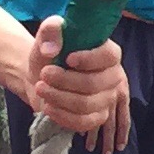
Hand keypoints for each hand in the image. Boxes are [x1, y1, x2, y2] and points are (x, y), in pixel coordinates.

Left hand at [28, 18, 131, 152]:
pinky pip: (83, 122)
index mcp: (108, 53)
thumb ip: (51, 30)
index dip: (90, 59)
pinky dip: (62, 116)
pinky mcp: (97, 117)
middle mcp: (113, 76)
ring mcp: (107, 99)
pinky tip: (48, 107)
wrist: (41, 77)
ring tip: (41, 88)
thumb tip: (51, 49)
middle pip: (94, 84)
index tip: (68, 59)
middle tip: (44, 74)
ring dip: (58, 97)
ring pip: (86, 105)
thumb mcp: (47, 36)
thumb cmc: (50, 53)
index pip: (109, 56)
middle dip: (64, 80)